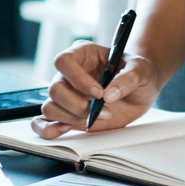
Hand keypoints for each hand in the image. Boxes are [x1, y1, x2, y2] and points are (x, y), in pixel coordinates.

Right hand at [37, 42, 161, 137]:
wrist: (140, 90)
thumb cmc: (137, 72)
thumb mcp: (140, 70)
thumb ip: (128, 78)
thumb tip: (109, 94)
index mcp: (82, 54)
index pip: (64, 61)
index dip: (78, 79)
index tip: (99, 93)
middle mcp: (69, 74)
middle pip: (55, 89)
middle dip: (77, 105)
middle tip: (103, 110)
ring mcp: (66, 95)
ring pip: (50, 107)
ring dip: (71, 118)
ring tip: (95, 119)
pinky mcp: (67, 115)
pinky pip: (44, 122)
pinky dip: (48, 129)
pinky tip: (64, 130)